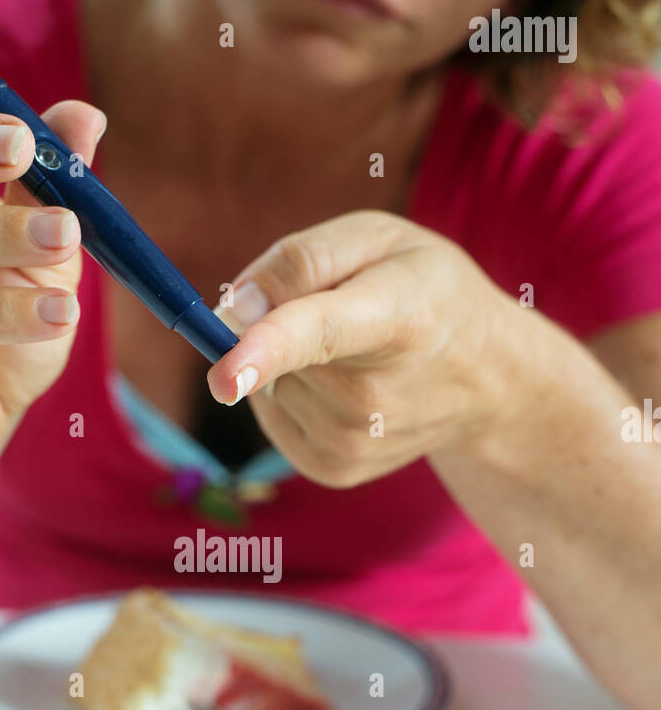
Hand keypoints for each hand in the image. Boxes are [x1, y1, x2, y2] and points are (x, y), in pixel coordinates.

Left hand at [208, 211, 517, 487]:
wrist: (488, 379)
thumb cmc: (426, 291)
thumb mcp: (379, 240)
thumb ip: (300, 259)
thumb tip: (231, 310)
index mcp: (397, 318)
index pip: (319, 335)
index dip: (262, 352)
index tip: (222, 378)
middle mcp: (374, 396)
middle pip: (276, 352)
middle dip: (283, 321)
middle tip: (350, 311)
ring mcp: (353, 442)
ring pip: (267, 384)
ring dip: (290, 362)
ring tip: (358, 352)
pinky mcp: (334, 470)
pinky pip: (271, 415)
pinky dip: (289, 394)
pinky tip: (343, 385)